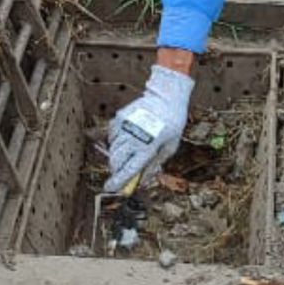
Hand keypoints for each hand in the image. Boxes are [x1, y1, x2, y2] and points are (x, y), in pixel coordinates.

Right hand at [105, 65, 194, 191]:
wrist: (166, 95)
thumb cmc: (172, 122)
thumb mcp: (170, 146)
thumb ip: (155, 163)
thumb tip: (143, 178)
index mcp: (147, 147)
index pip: (128, 170)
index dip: (119, 182)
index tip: (110, 188)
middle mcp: (133, 138)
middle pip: (116, 161)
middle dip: (116, 170)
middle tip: (122, 172)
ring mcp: (124, 126)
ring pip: (112, 149)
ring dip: (117, 156)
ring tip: (129, 153)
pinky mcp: (120, 117)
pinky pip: (112, 135)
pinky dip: (115, 141)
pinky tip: (126, 140)